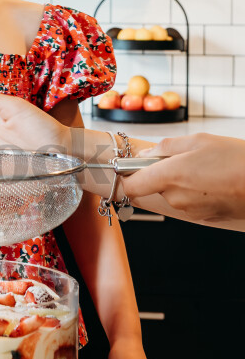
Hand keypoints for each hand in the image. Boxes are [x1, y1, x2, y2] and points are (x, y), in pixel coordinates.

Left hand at [124, 133, 244, 223]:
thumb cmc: (236, 160)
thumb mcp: (199, 140)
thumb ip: (166, 147)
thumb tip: (146, 154)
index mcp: (169, 176)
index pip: (129, 185)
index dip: (124, 176)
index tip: (125, 166)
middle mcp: (175, 198)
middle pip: (154, 186)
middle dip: (162, 172)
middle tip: (184, 158)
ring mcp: (189, 211)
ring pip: (173, 193)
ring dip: (181, 181)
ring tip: (206, 168)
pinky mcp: (204, 218)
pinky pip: (190, 202)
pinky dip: (196, 191)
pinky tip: (214, 181)